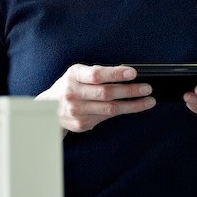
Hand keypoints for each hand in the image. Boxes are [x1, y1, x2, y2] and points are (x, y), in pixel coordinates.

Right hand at [37, 64, 153, 133]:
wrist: (48, 109)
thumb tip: (126, 74)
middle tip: (147, 88)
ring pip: (110, 109)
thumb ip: (97, 74)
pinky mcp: (81, 124)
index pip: (96, 74)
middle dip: (130, 91)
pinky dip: (121, 112)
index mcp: (74, 76)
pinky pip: (106, 118)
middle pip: (106, 93)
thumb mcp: (77, 74)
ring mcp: (77, 111)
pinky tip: (132, 108)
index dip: (115, 74)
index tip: (133, 73)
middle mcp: (73, 94)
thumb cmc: (69, 86)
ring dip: (132, 105)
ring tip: (148, 100)